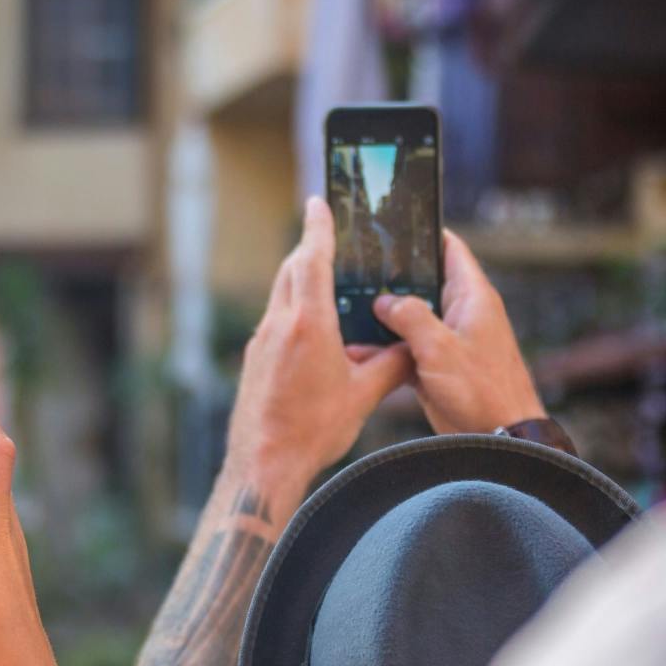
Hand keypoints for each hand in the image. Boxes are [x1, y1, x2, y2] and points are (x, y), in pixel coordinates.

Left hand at [228, 198, 412, 488]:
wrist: (264, 461)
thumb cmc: (313, 429)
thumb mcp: (364, 395)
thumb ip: (392, 364)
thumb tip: (411, 348)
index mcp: (308, 324)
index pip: (312, 260)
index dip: (318, 228)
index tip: (317, 203)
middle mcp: (279, 325)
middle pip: (292, 270)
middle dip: (310, 249)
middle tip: (329, 238)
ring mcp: (261, 341)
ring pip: (281, 294)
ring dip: (301, 279)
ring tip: (325, 280)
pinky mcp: (254, 358)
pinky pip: (276, 320)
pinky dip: (293, 309)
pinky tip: (313, 328)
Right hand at [375, 229, 543, 433]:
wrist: (497, 438)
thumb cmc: (482, 391)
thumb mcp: (440, 348)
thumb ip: (410, 316)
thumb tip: (384, 300)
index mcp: (472, 297)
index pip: (450, 249)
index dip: (425, 233)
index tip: (395, 222)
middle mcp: (461, 312)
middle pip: (423, 280)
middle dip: (392, 274)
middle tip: (357, 264)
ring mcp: (448, 339)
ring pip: (410, 315)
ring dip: (383, 314)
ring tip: (347, 303)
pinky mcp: (436, 364)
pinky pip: (405, 346)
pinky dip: (384, 346)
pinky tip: (356, 347)